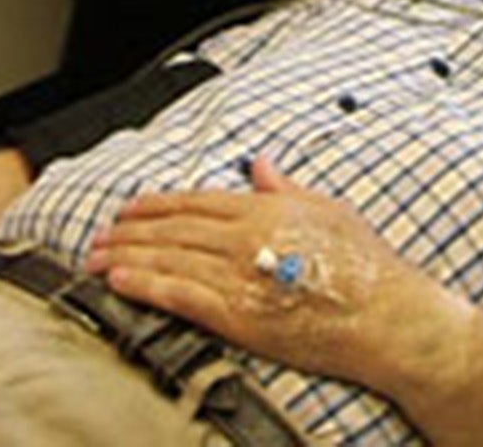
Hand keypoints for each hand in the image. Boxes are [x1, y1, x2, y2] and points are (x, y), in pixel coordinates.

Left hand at [87, 159, 462, 395]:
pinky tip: (119, 282)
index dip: (156, 203)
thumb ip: (286, 188)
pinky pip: (179, 296)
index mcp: (267, 209)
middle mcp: (247, 238)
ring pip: (168, 260)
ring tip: (95, 259)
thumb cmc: (367, 267)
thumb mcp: (329, 210)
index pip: (197, 201)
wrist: (387, 316)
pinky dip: (144, 286)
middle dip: (129, 230)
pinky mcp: (237, 316)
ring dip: (125, 257)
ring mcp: (239, 277)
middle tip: (99, 234)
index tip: (130, 207)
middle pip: (173, 229)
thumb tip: (260, 165)